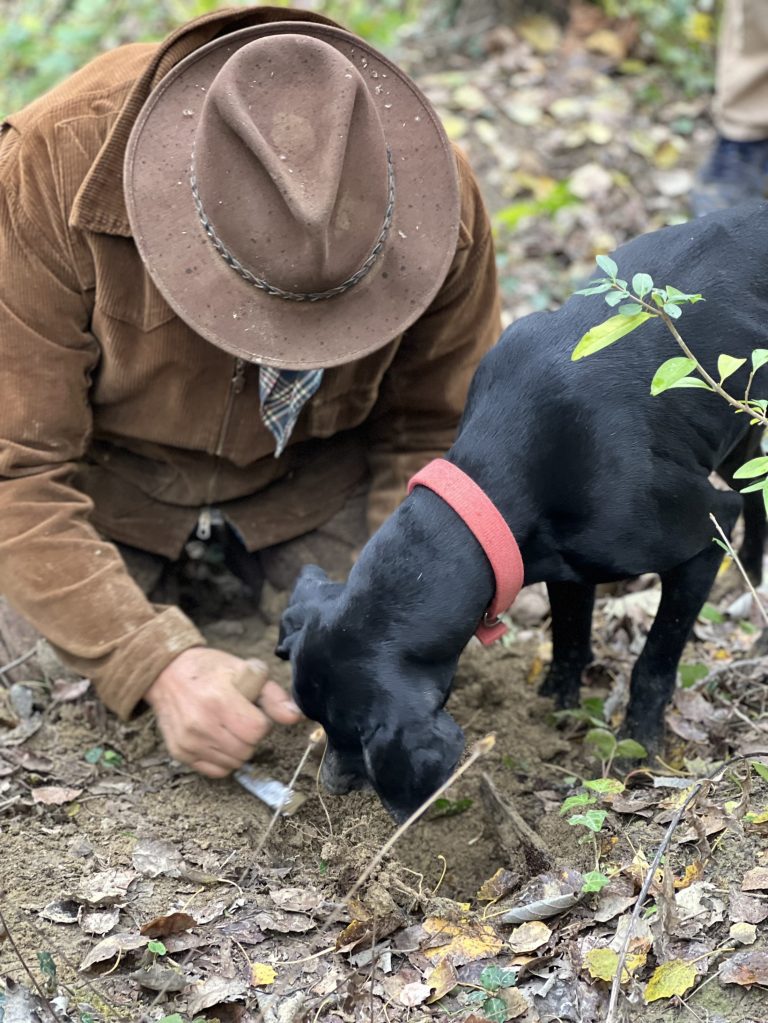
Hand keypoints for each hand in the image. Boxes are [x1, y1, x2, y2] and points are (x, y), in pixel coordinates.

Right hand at [145, 647, 301, 777]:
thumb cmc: (210, 670)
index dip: (261, 721)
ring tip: (228, 727)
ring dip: (238, 749)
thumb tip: (295, 717)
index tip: (252, 710)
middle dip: (251, 736)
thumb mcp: (245, 671)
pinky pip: (216, 771)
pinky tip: (218, 740)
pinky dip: (223, 760)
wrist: (166, 673)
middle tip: (240, 719)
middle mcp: (200, 724)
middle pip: (247, 750)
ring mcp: (188, 741)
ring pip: (234, 763)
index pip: (257, 730)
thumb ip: (273, 696)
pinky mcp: (179, 753)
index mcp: (218, 700)